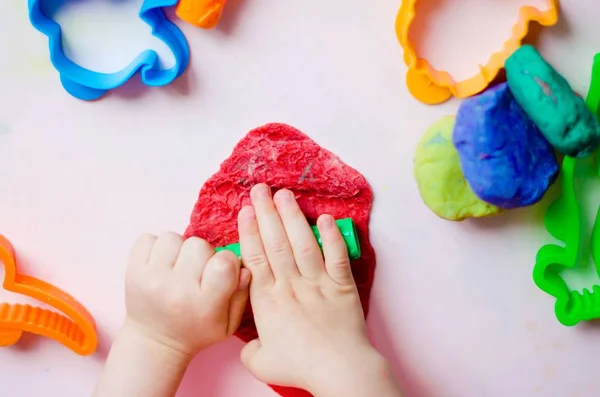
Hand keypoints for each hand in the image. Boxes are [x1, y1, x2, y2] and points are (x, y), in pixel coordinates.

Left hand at [124, 232, 250, 356]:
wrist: (155, 343)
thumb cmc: (196, 330)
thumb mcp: (228, 323)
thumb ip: (240, 295)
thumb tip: (244, 267)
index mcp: (205, 305)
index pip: (224, 263)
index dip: (227, 261)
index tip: (221, 271)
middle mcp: (177, 291)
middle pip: (198, 245)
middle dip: (202, 254)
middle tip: (196, 271)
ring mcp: (152, 280)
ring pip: (172, 238)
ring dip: (178, 248)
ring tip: (177, 266)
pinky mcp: (132, 272)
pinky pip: (147, 238)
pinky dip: (155, 247)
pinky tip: (161, 263)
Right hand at [237, 184, 400, 395]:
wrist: (338, 369)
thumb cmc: (300, 367)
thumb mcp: (261, 362)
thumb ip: (250, 348)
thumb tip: (248, 343)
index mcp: (268, 300)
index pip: (256, 258)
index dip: (251, 231)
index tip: (247, 210)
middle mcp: (291, 285)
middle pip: (276, 243)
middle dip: (267, 213)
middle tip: (260, 189)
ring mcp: (318, 282)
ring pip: (303, 243)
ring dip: (293, 217)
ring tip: (285, 195)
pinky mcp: (342, 285)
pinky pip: (336, 256)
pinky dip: (332, 236)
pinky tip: (325, 218)